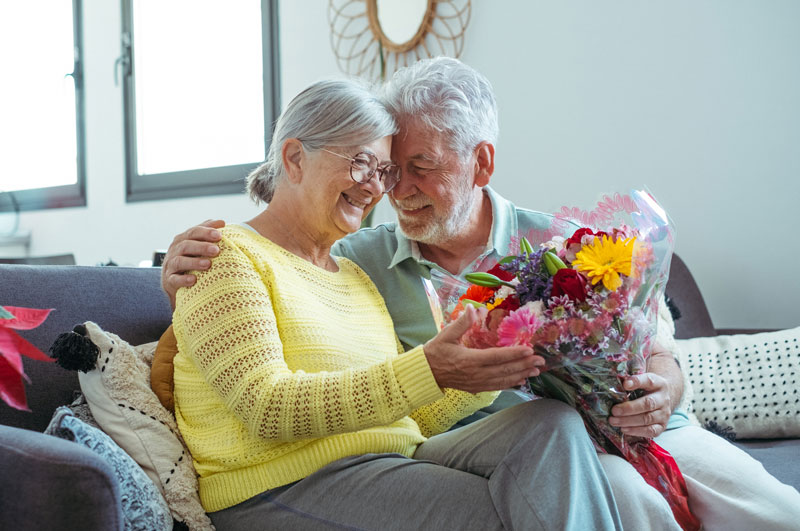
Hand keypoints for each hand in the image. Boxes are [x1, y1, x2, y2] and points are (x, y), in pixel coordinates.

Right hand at [161, 219, 225, 307]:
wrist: (176, 281)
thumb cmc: (191, 258)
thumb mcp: (198, 244)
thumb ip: (207, 232)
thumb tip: (222, 222)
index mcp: (183, 239)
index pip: (193, 232)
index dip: (206, 232)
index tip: (219, 235)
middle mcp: (175, 250)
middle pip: (186, 245)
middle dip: (202, 247)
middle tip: (216, 250)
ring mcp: (171, 265)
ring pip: (179, 261)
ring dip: (194, 262)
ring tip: (208, 264)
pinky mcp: (170, 280)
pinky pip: (175, 279)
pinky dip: (183, 279)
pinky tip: (194, 280)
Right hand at [423, 305, 543, 392]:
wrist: (425, 373)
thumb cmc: (436, 351)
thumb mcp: (446, 335)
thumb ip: (461, 323)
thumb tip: (472, 307)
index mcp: (469, 360)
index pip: (496, 357)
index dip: (513, 354)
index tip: (529, 350)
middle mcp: (475, 374)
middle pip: (504, 370)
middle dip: (523, 365)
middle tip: (540, 361)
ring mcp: (477, 383)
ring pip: (503, 380)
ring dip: (521, 375)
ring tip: (535, 371)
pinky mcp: (476, 388)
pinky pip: (497, 387)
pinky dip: (510, 384)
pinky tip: (521, 380)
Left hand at [609, 372, 671, 437]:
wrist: (663, 399)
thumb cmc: (647, 389)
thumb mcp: (642, 381)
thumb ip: (630, 381)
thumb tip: (615, 384)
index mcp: (658, 384)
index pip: (649, 381)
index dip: (637, 382)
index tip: (625, 384)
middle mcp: (663, 399)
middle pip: (648, 403)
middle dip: (628, 408)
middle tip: (614, 410)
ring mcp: (664, 414)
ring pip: (647, 418)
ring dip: (628, 421)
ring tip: (613, 421)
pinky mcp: (662, 426)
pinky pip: (651, 431)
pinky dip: (636, 431)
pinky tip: (624, 429)